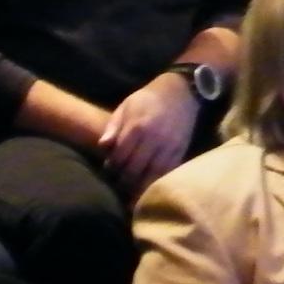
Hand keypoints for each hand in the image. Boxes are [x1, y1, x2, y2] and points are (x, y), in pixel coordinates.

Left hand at [97, 73, 201, 197]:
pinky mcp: (181, 151)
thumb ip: (113, 127)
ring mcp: (169, 146)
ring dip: (140, 186)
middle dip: (124, 179)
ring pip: (152, 174)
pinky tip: (150, 185)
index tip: (109, 170)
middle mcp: (154, 138)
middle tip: (118, 183)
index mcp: (137, 127)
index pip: (120, 156)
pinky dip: (158, 181)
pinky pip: (168, 172)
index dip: (112, 166)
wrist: (181, 93)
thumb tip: (102, 147)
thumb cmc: (148, 99)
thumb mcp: (126, 106)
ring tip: (132, 191)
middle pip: (134, 169)